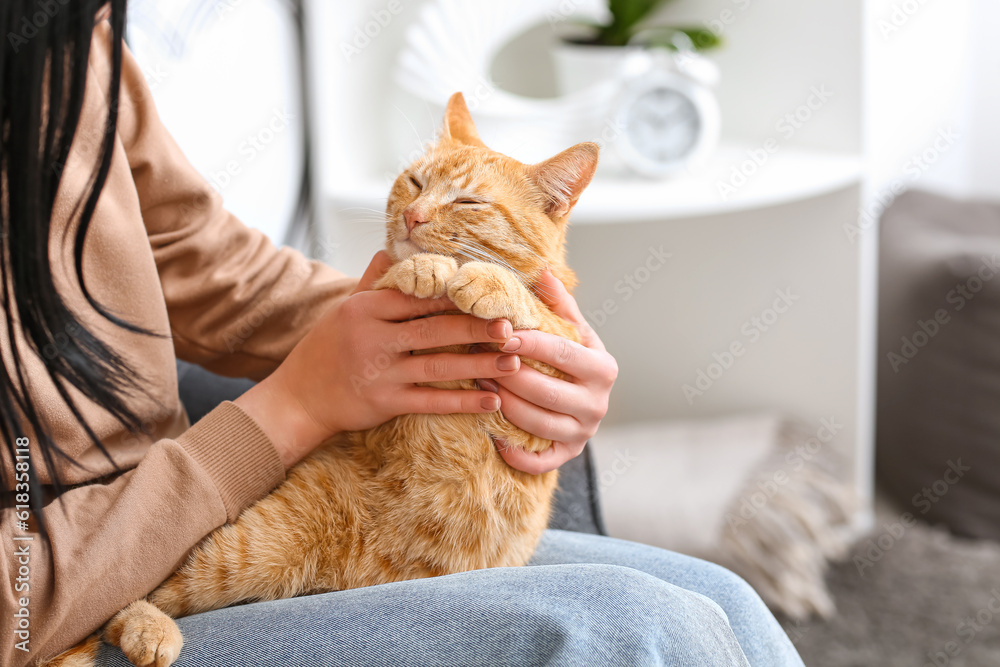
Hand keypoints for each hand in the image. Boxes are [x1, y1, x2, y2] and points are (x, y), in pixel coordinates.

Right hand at [237, 251, 521, 467]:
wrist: (297, 399)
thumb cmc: (325, 350)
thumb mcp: (343, 310)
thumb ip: (372, 282)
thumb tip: (390, 248)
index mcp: (366, 308)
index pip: (419, 297)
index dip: (456, 296)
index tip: (490, 294)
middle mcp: (374, 337)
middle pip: (435, 329)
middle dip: (477, 328)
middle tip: (513, 326)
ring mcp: (380, 372)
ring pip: (439, 366)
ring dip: (480, 365)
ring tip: (514, 362)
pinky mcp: (384, 402)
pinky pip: (431, 402)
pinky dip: (463, 402)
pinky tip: (491, 400)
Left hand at [480, 270, 617, 474]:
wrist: (584, 398)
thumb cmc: (569, 356)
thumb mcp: (569, 328)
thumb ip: (557, 301)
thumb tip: (541, 268)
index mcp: (603, 368)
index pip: (563, 354)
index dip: (530, 344)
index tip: (500, 333)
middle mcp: (599, 404)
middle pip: (546, 392)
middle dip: (509, 376)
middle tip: (478, 361)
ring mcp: (584, 433)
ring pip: (538, 425)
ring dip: (504, 406)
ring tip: (480, 386)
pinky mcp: (568, 456)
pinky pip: (539, 461)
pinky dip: (514, 451)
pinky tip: (491, 432)